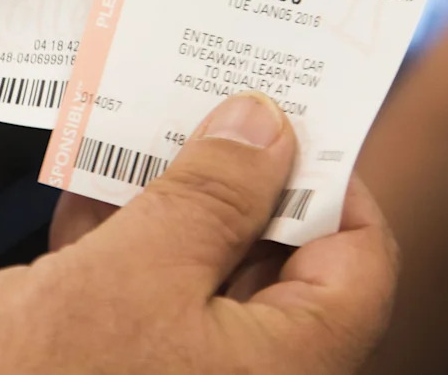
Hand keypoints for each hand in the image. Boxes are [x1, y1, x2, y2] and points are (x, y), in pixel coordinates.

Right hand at [0, 93, 397, 374]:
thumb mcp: (131, 274)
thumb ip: (208, 197)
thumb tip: (266, 127)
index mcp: (282, 364)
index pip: (358, 259)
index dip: (331, 179)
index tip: (290, 117)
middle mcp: (245, 371)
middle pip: (279, 253)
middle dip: (240, 173)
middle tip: (207, 100)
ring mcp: (182, 368)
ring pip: (204, 264)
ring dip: (172, 194)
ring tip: (143, 122)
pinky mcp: (124, 362)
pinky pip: (146, 287)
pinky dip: (124, 234)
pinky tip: (89, 185)